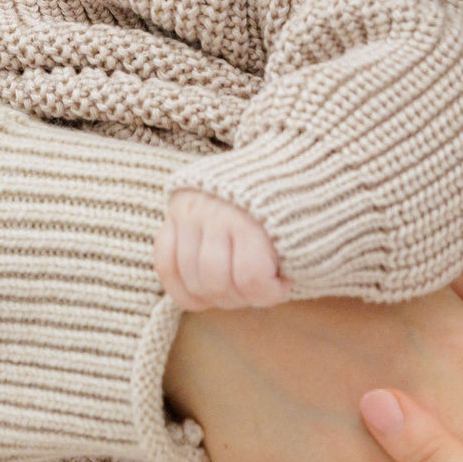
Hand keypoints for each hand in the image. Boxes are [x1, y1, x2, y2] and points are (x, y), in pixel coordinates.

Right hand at [159, 189, 287, 309]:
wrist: (264, 163)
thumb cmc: (286, 205)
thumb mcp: (298, 226)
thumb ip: (290, 257)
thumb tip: (281, 287)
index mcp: (252, 216)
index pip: (250, 277)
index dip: (269, 293)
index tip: (282, 283)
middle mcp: (215, 213)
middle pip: (216, 283)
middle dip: (240, 298)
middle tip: (255, 289)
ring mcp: (189, 214)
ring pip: (190, 278)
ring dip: (212, 297)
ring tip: (232, 288)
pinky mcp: (172, 215)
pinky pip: (164, 264)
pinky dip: (180, 289)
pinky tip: (200, 296)